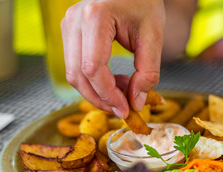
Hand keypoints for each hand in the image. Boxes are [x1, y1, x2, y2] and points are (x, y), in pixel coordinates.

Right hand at [61, 0, 164, 117]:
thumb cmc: (144, 3)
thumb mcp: (154, 36)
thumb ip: (148, 71)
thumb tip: (136, 102)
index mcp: (95, 16)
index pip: (93, 68)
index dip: (108, 95)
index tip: (125, 110)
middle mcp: (74, 20)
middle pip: (77, 74)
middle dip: (99, 98)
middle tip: (122, 108)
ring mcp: (68, 25)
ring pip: (72, 73)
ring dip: (95, 91)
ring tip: (122, 91)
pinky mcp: (69, 32)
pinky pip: (74, 65)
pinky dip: (92, 80)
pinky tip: (113, 80)